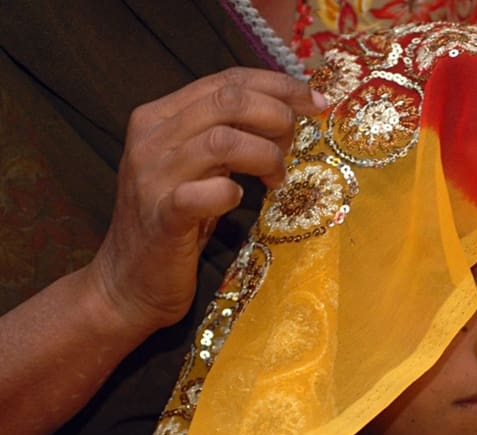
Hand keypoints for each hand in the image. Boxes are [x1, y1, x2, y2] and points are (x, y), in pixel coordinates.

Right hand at [89, 68, 326, 337]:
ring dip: (264, 155)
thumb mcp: (200, 167)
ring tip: (276, 178)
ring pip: (221, 140)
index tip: (318, 102)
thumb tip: (288, 116)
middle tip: (294, 145)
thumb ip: (230, 136)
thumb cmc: (176, 223)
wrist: (128, 281)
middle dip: (277, 116)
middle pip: (228, 101)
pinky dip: (231, 193)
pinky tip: (240, 201)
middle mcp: (152, 138)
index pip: (226, 81)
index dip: (279, 87)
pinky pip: (203, 194)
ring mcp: (153, 177)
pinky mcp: (162, 218)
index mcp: (160, 116)